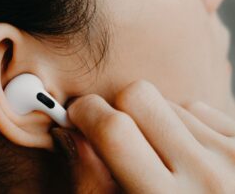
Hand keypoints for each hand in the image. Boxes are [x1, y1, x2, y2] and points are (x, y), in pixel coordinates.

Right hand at [68, 80, 234, 193]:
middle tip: (116, 129)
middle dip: (118, 108)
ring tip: (162, 156)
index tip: (78, 114)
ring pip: (170, 103)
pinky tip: (187, 154)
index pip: (114, 131)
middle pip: (139, 97)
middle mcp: (208, 176)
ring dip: (155, 121)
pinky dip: (184, 125)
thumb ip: (91, 183)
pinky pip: (198, 110)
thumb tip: (73, 134)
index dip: (86, 113)